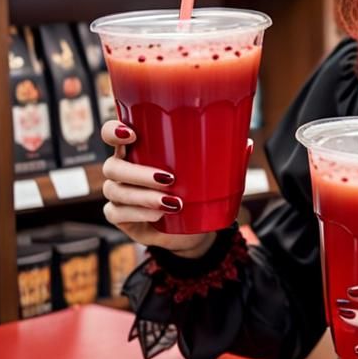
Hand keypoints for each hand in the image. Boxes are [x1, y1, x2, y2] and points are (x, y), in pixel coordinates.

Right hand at [99, 120, 214, 258]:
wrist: (194, 228)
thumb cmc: (198, 190)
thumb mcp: (211, 172)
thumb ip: (224, 157)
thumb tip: (245, 142)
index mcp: (139, 149)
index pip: (112, 133)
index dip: (113, 131)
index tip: (131, 133)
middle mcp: (122, 169)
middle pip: (112, 165)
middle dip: (138, 172)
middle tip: (169, 178)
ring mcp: (118, 193)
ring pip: (116, 190)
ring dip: (143, 196)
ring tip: (172, 202)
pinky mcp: (120, 217)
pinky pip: (116, 213)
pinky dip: (138, 214)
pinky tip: (158, 215)